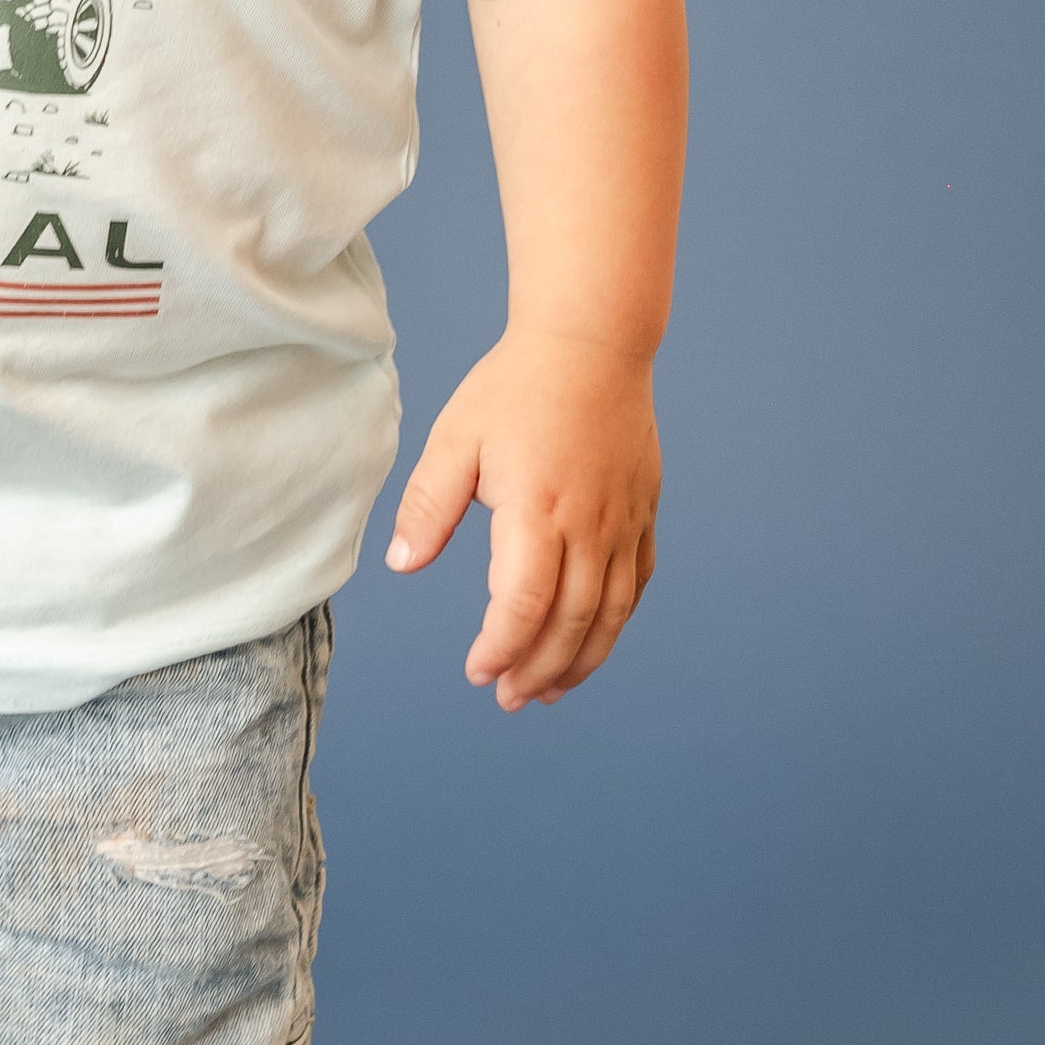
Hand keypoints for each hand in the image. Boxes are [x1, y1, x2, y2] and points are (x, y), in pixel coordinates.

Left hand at [383, 328, 659, 707]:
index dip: (501, 648)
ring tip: (547, 691)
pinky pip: (634, 585)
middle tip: (508, 700)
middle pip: (571, 623)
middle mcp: (588, 524)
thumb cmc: (514, 387)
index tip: (476, 671)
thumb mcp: (455, 438)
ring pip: (610, 614)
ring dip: (580, 662)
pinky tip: (590, 643)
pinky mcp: (642, 513)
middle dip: (537, 671)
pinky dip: (614, 624)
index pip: (524, 604)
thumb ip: (429, 504)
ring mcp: (623, 522)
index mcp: (536, 509)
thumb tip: (402, 563)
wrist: (591, 344)